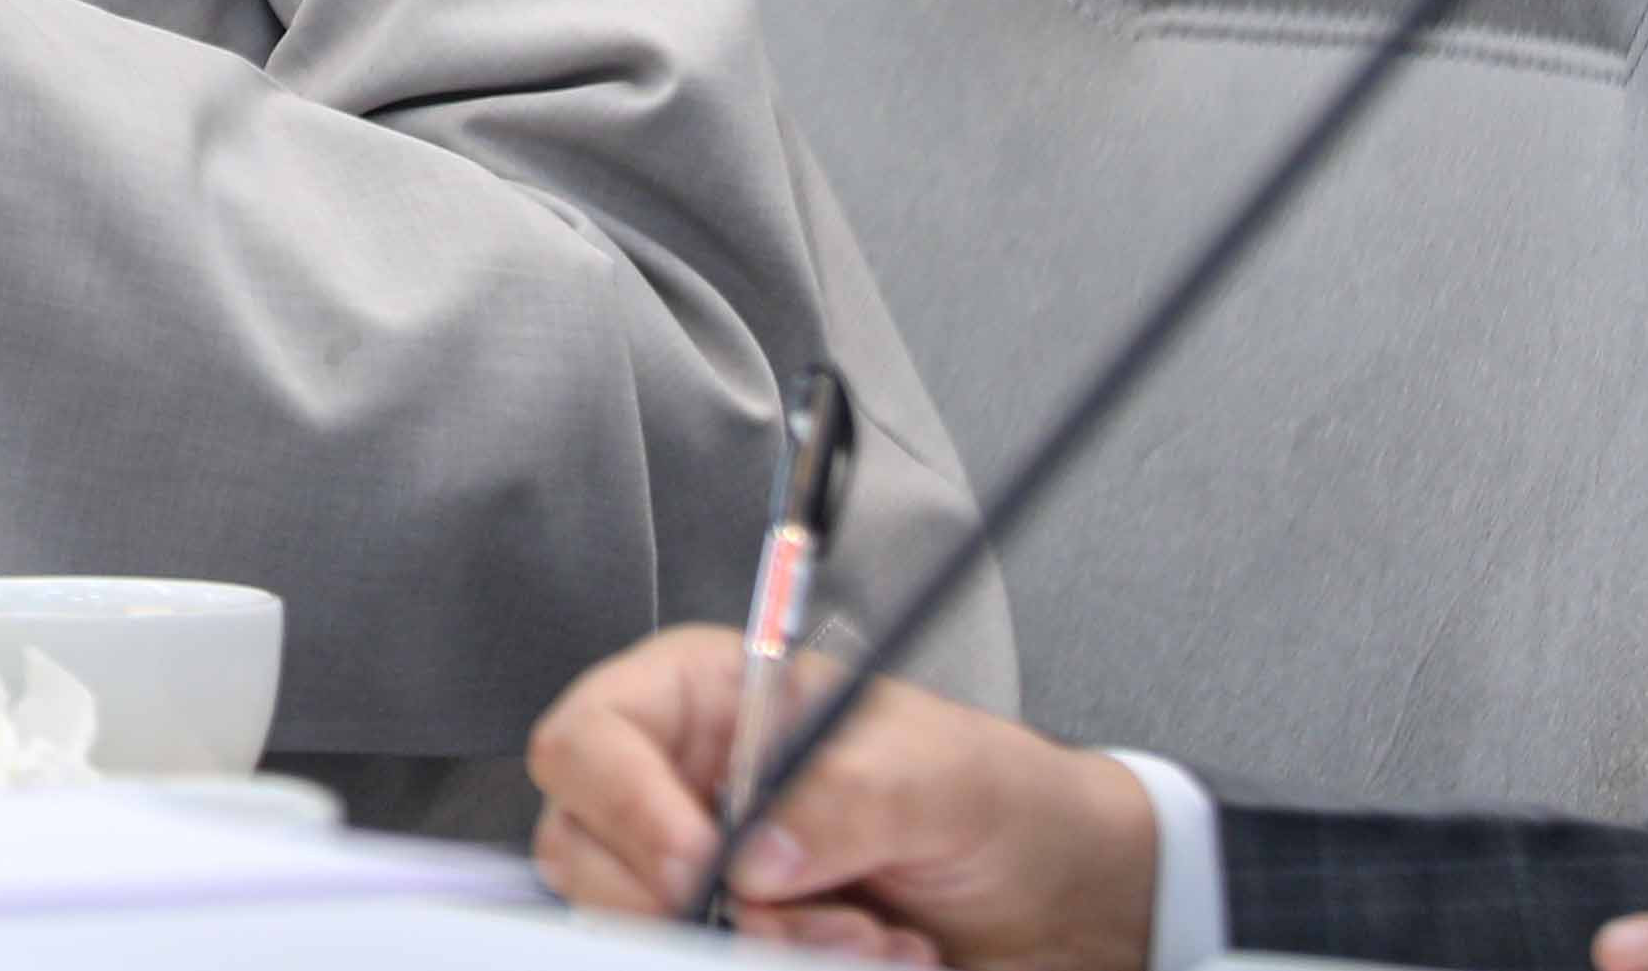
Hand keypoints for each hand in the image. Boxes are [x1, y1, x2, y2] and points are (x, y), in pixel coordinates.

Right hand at [528, 627, 1156, 968]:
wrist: (1064, 906)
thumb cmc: (1001, 801)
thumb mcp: (938, 772)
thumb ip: (845, 794)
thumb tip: (753, 855)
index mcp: (709, 703)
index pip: (592, 736)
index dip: (618, 800)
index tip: (694, 863)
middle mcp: (684, 791)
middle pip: (583, 851)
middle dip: (688, 903)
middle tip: (796, 921)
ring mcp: (704, 882)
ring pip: (646, 933)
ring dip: (763, 954)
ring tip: (871, 939)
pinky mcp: (734, 949)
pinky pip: (703, 968)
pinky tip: (874, 960)